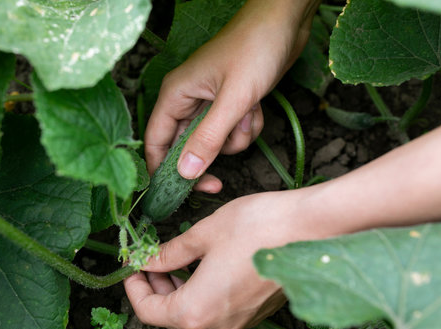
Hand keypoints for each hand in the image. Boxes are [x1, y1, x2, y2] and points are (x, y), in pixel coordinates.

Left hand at [124, 189, 323, 328]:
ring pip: (195, 311)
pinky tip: (203, 264)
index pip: (149, 311)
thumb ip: (170, 253)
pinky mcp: (254, 312)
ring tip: (174, 258)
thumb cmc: (257, 228)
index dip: (134, 287)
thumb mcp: (203, 235)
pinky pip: (217, 307)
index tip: (132, 266)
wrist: (312, 229)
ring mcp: (239, 322)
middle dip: (157, 286)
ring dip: (179, 287)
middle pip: (171, 314)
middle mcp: (217, 325)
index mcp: (197, 310)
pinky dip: (202, 289)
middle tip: (150, 258)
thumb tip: (149, 260)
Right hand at [144, 0, 319, 192]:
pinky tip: (256, 107)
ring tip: (248, 114)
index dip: (162, 171)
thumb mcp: (233, 100)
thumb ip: (207, 138)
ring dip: (234, 138)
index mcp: (175, 95)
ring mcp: (209, 102)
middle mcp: (187, 100)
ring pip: (213, 142)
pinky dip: (246, 126)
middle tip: (218, 181)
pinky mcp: (229, 103)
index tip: (178, 195)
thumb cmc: (255, 49)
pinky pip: (232, 131)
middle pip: (184, 147)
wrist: (285, 22)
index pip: (155, 141)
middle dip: (207, 158)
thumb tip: (184, 173)